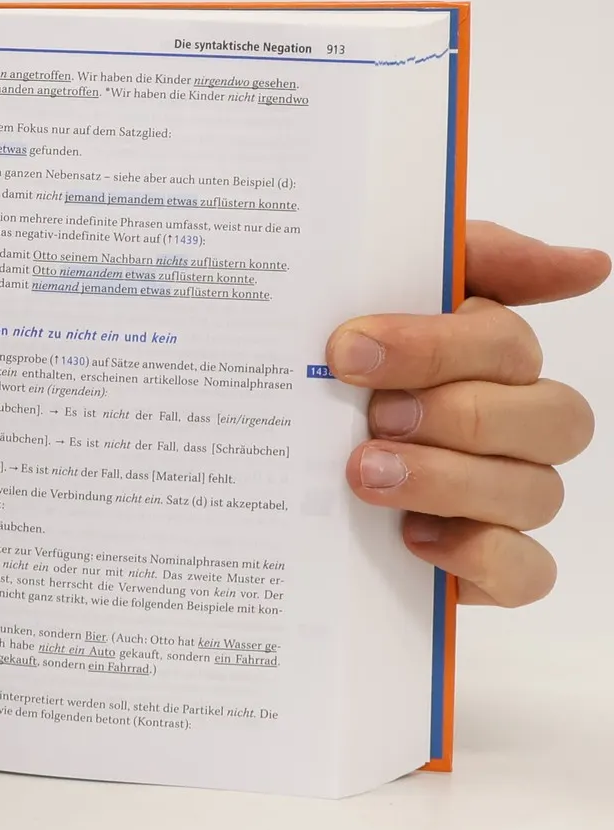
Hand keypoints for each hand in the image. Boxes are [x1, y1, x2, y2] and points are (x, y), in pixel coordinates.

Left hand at [329, 221, 608, 606]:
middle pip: (554, 418)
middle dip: (460, 415)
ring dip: (450, 481)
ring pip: (538, 493)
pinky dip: (479, 557)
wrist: (249, 448)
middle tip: (374, 415)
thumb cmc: (326, 357)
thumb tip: (590, 264)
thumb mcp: (369, 282)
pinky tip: (413, 537)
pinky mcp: (484, 563)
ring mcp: (505, 495)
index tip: (348, 351)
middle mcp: (512, 422)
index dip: (435, 348)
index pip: (509, 343)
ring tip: (366, 472)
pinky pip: (527, 573)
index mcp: (488, 352)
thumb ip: (474, 256)